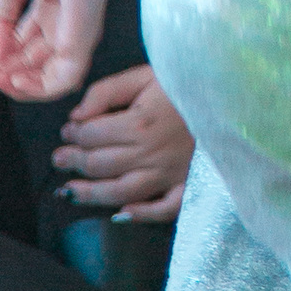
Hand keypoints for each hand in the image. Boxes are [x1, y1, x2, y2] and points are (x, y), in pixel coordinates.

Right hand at [0, 0, 113, 102]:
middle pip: (29, 62)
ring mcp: (74, 37)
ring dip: (15, 84)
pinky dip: (36, 88)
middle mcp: (62, 26)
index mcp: (48, 9)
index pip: (20, 43)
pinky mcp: (82, 45)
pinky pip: (61, 82)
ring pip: (45, 78)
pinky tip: (13, 79)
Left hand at [53, 63, 192, 221]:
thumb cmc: (184, 84)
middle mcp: (152, 153)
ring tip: (69, 192)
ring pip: (122, 193)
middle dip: (74, 162)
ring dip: (91, 194)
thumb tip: (77, 116)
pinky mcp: (188, 186)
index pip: (92, 136)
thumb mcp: (144, 75)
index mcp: (140, 123)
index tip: (67, 132)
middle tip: (60, 159)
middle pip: (101, 165)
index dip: (73, 135)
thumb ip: (107, 92)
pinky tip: (121, 214)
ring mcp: (170, 174)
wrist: (231, 94)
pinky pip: (164, 209)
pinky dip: (142, 215)